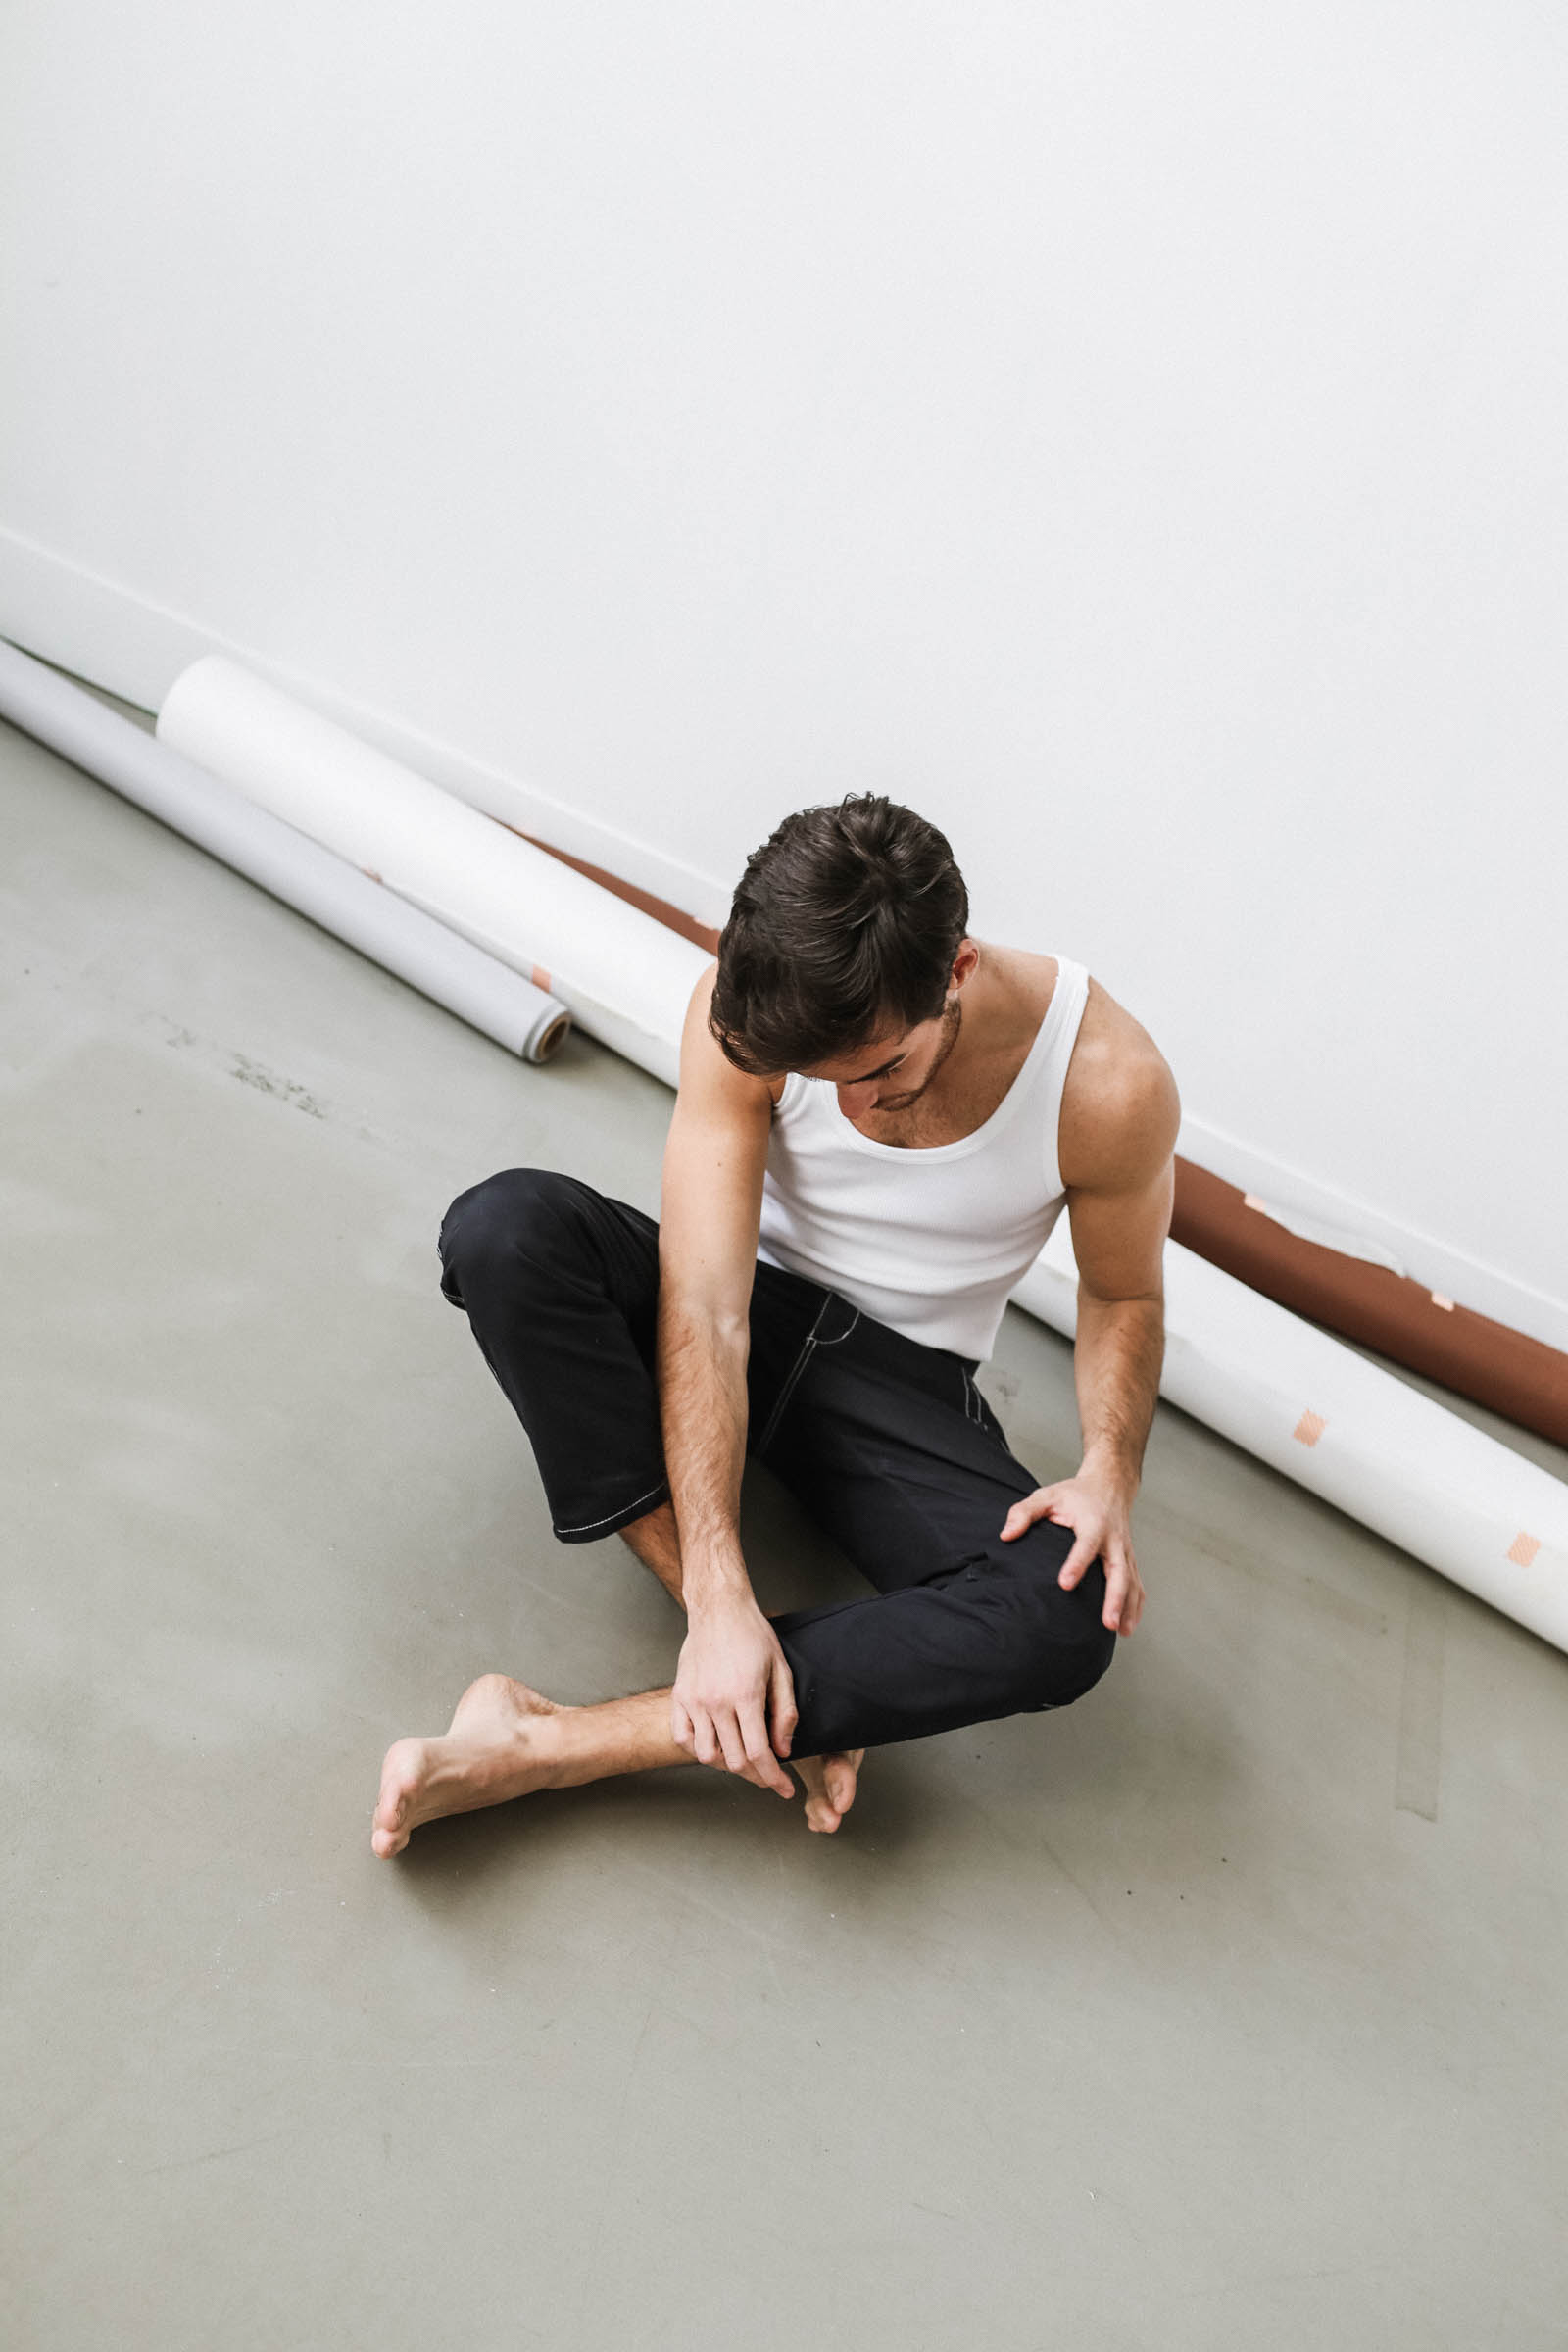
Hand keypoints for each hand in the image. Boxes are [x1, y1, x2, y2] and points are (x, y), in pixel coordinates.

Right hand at [671, 1593, 797, 1796]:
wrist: (719, 1609)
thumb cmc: (753, 1635)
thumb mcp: (781, 1669)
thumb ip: (785, 1713)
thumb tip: (784, 1750)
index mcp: (746, 1695)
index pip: (760, 1753)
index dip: (774, 1778)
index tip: (784, 1789)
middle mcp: (717, 1702)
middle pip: (735, 1761)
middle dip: (757, 1776)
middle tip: (768, 1776)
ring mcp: (694, 1700)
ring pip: (707, 1756)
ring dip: (727, 1765)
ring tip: (742, 1758)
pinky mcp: (679, 1696)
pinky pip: (683, 1738)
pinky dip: (698, 1750)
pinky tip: (715, 1745)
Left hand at [998, 1464, 1144, 1634]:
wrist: (1109, 1485)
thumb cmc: (1075, 1494)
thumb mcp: (1046, 1495)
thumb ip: (1024, 1512)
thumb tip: (1006, 1535)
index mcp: (1093, 1523)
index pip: (1086, 1546)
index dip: (1076, 1564)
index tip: (1065, 1584)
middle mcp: (1113, 1539)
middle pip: (1118, 1571)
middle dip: (1114, 1598)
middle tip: (1108, 1622)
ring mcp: (1124, 1551)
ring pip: (1131, 1581)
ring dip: (1128, 1607)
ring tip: (1121, 1632)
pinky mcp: (1129, 1559)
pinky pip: (1137, 1584)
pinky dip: (1136, 1605)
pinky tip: (1128, 1626)